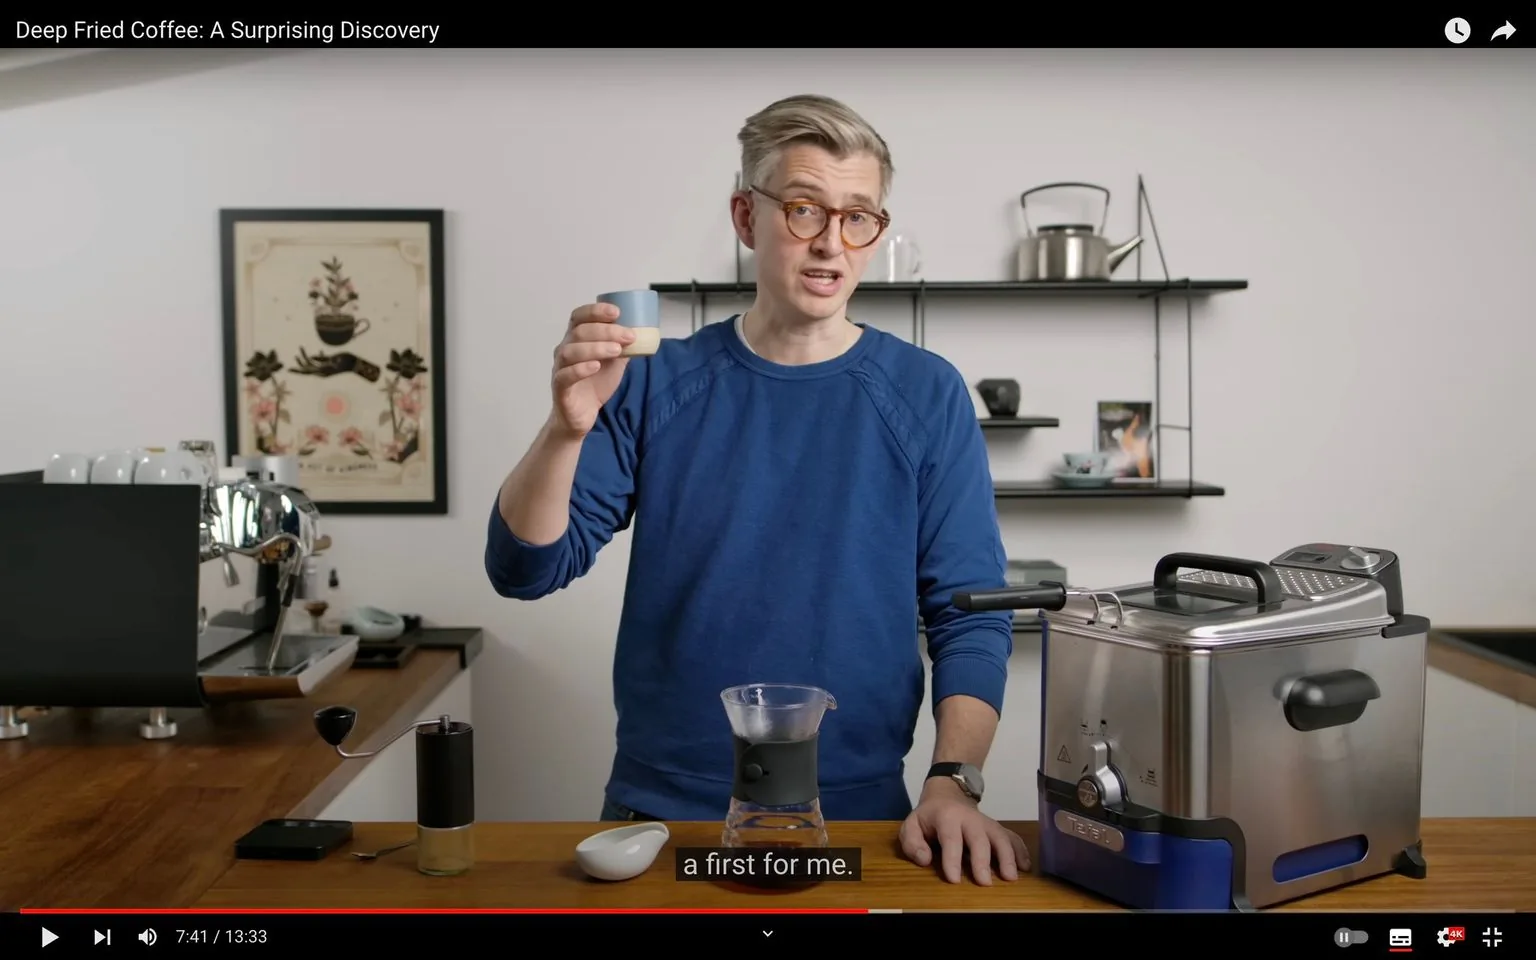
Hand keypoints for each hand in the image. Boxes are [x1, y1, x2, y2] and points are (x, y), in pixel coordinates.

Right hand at [549, 303, 634, 437]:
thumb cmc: (595, 384)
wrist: (582, 414)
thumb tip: (643, 332)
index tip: (617, 312)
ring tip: (617, 350)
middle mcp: (565, 349)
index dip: (596, 310)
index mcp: (576, 339)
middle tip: (628, 336)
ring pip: (570, 351)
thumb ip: (624, 346)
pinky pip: (565, 375)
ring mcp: (560, 368)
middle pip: (579, 332)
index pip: (579, 316)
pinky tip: (595, 366)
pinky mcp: (559, 388)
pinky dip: (580, 369)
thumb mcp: (614, 362)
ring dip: (595, 347)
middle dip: (606, 331)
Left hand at [898, 779, 1030, 883]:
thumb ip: (912, 843)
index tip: (954, 879)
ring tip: (1011, 877)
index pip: (951, 839)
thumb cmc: (929, 817)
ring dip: (1007, 856)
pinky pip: (1012, 837)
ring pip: (1000, 837)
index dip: (952, 859)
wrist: (948, 794)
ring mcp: (987, 823)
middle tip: (985, 882)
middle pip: (979, 839)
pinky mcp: (998, 828)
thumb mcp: (911, 825)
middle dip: (982, 861)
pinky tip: (1026, 866)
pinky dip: (1020, 850)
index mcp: (947, 817)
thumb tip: (925, 860)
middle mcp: (970, 819)